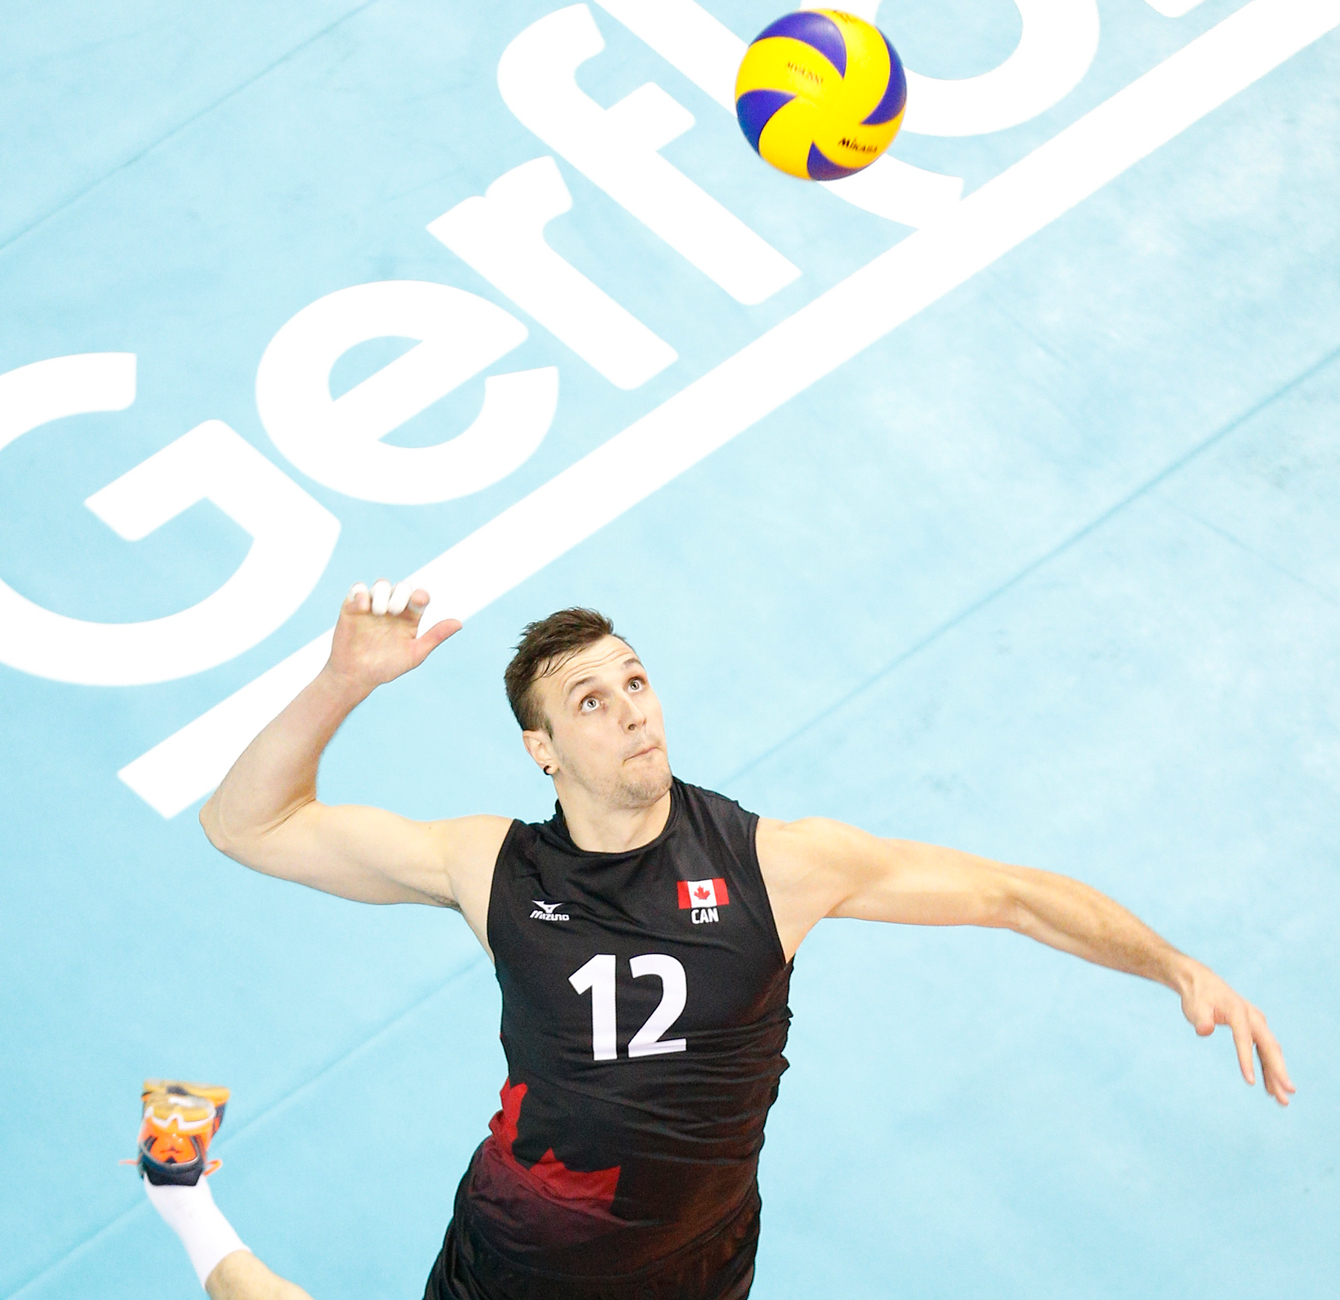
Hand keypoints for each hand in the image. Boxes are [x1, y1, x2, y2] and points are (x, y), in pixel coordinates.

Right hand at [326, 578, 461, 694]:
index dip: (421, 595)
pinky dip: (361, 593)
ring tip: (379, 612)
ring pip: (381, 585)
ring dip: (382, 593)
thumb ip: (435, 637)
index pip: (419, 597)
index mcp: (410, 617)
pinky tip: (363, 607)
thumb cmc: (387, 666)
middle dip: (401, 594)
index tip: (418, 602)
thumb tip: (459, 623)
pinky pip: (358, 590)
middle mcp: (393, 608)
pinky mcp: (353, 606)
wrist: (357, 675)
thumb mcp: (414, 654)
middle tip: (395, 610)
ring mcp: (373, 605)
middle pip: (402, 587)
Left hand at [1178, 960, 1294, 1105]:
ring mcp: (1256, 1023)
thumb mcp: (1194, 1005)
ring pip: (1271, 1051)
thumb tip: (1205, 1031)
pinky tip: (1271, 1088)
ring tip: (1282, 1100)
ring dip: (1277, 1074)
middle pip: (1269, 1046)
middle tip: (1289, 1093)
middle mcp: (1253, 1017)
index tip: (1250, 1082)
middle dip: (1279, 1071)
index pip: (1244, 1038)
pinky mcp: (1254, 1030)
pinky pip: (1264, 1052)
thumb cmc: (1197, 995)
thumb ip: (1200, 1018)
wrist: (1201, 981)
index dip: (1247, 1060)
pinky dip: (1268, 1069)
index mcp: (1238, 1011)